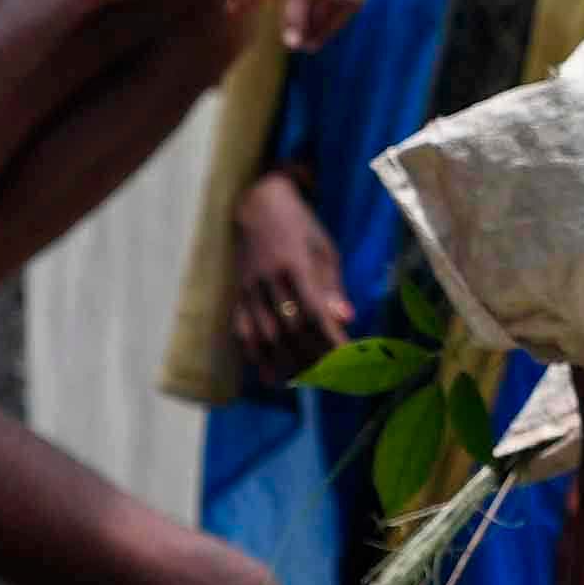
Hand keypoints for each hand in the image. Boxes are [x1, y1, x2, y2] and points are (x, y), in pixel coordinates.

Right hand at [225, 174, 351, 389]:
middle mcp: (268, 281)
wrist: (258, 203)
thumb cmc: (300, 226)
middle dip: (311, 357)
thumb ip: (332, 286)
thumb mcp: (324, 249)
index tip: (346, 360)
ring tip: (303, 381)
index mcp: (294, 266)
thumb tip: (345, 319)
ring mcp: (249, 289)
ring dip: (284, 363)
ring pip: (264, 335)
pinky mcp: (237, 294)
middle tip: (330, 378)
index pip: (314, 313)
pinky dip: (255, 356)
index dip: (330, 340)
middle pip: (289, 330)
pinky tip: (268, 375)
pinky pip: (242, 330)